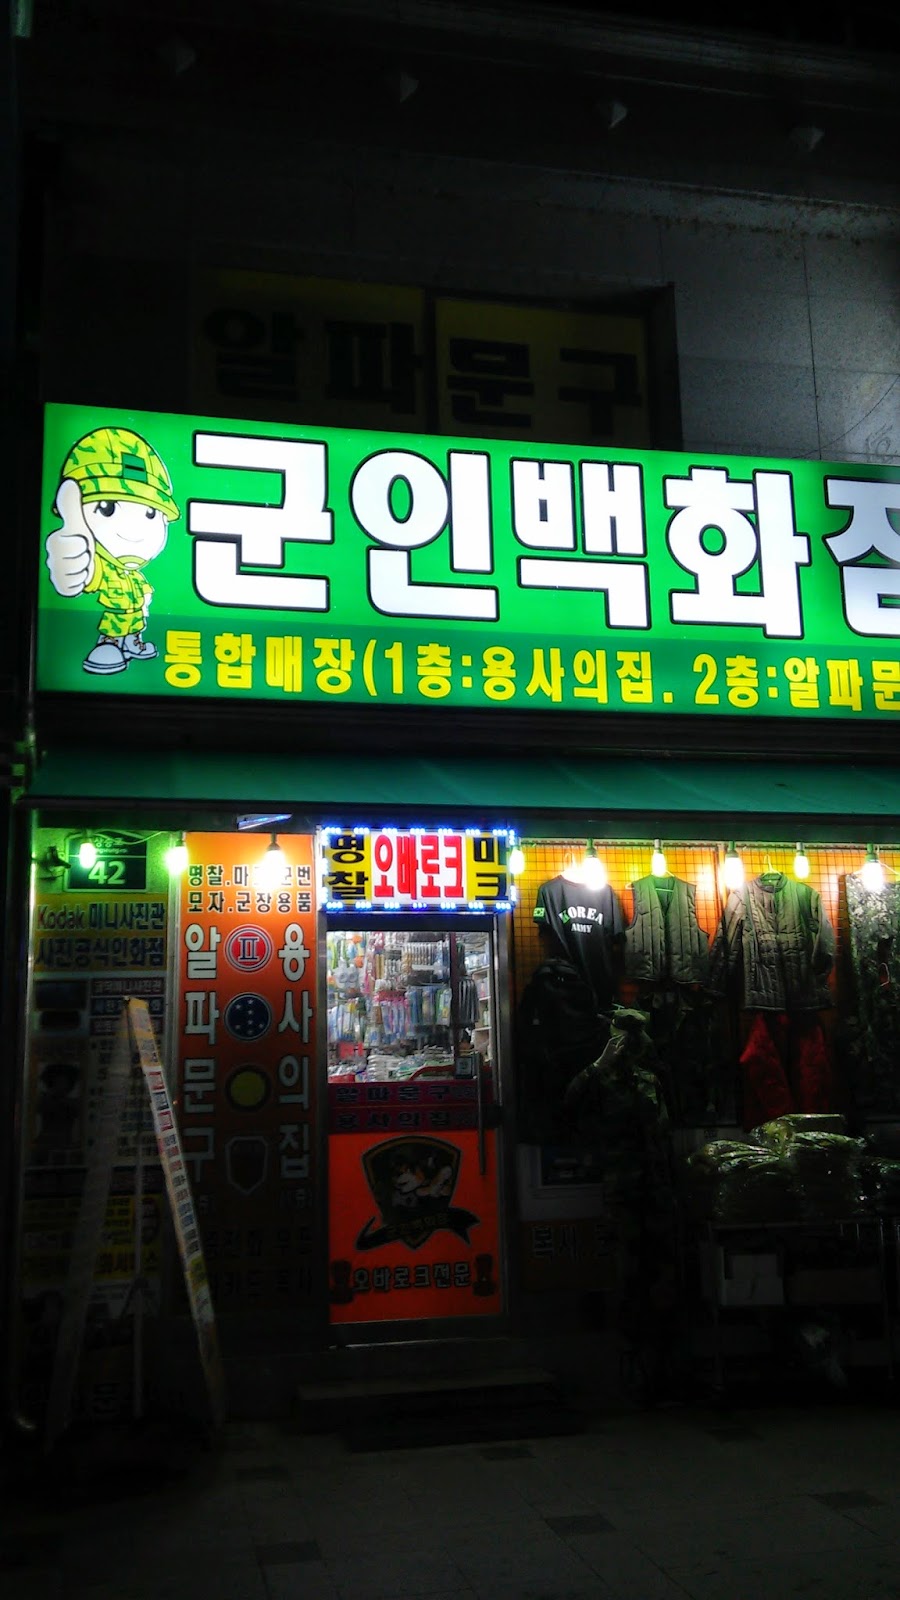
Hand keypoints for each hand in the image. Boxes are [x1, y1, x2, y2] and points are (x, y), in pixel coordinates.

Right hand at [45, 477, 95, 595]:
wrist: (81, 562)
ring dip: (85, 570)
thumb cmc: (79, 542)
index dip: (84, 545)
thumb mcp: (77, 523)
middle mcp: (51, 558)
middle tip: (82, 554)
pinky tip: (79, 575)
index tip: (81, 542)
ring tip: (81, 564)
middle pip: (78, 562)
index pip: (76, 546)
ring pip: (77, 575)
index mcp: (54, 541)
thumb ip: (71, 505)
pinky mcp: (61, 587)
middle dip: (85, 558)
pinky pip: (74, 588)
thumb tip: (69, 483)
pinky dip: (81, 583)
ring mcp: (55, 573)